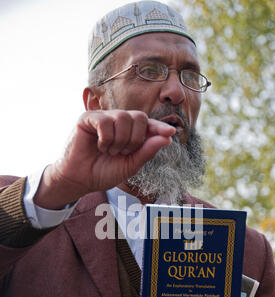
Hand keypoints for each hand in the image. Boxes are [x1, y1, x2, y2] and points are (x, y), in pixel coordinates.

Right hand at [34, 110, 175, 208]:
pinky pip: (106, 120)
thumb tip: (166, 138)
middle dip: (136, 139)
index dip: (160, 127)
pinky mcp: (88, 118)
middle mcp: (119, 121)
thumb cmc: (104, 172)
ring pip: (123, 117)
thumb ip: (147, 151)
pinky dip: (106, 138)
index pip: (149, 124)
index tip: (170, 132)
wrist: (81, 180)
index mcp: (131, 132)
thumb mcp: (130, 166)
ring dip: (120, 140)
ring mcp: (104, 117)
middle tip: (123, 153)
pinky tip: (100, 147)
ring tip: (110, 151)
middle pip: (140, 117)